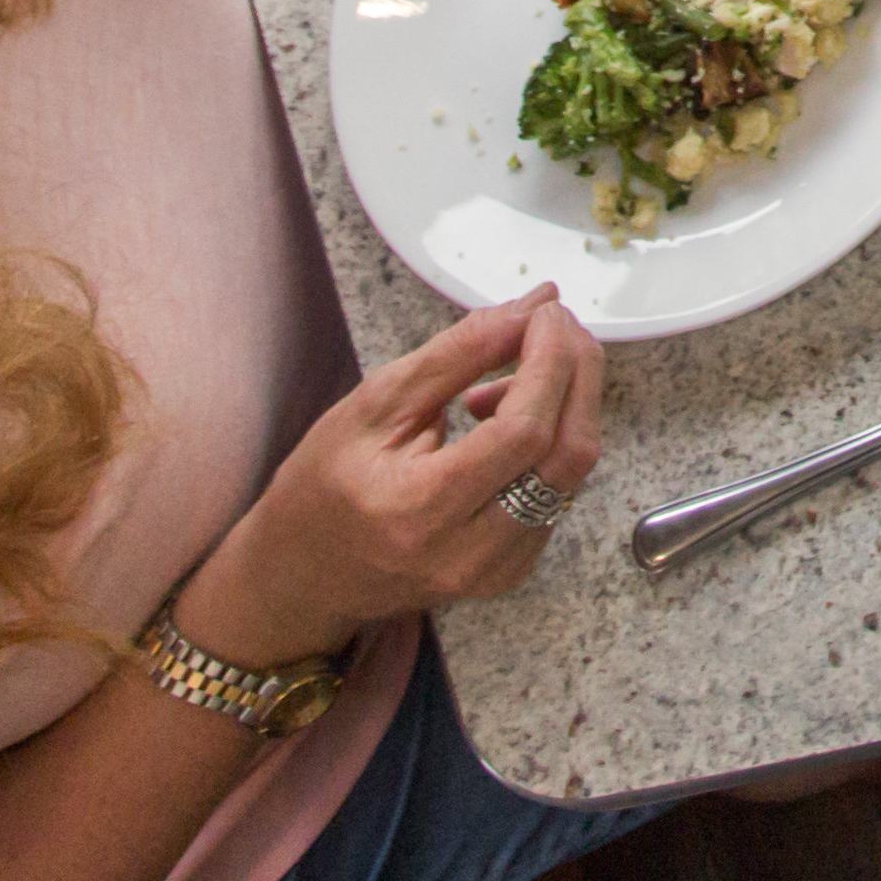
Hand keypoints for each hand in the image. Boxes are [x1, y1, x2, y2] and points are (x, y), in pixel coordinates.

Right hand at [176, 290, 606, 663]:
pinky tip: (502, 423)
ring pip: (573, 472)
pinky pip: (559, 490)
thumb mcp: (375, 403)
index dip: (551, 361)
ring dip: (563, 405)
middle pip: (567, 453)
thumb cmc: (325, 484)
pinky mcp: (513, 570)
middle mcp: (468, 554)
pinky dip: (548, 439)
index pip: (523, 432)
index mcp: (420, 510)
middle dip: (576, 373)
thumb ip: (460, 352)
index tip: (547, 313)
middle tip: (552, 325)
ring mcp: (496, 571)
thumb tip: (535, 306)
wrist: (305, 575)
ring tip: (502, 380)